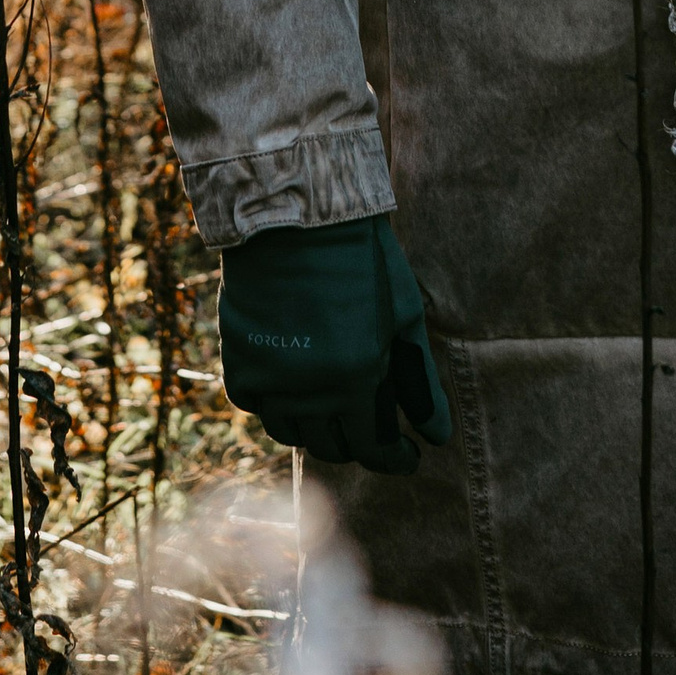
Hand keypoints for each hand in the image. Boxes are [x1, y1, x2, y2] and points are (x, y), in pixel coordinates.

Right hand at [217, 213, 452, 473]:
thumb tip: (437, 436)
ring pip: (291, 433)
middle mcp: (310, 390)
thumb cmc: (363, 259)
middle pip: (333, 447)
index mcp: (357, 378)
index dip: (395, 459)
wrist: (296, 215)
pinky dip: (274, 401)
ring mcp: (270, 378)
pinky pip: (255, 405)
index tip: (407, 456)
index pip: (375, 449)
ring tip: (331, 404)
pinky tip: (292, 381)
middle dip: (358, 442)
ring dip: (315, 426)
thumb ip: (421, 382)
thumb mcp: (405, 316)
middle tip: (370, 424)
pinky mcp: (238, 361)